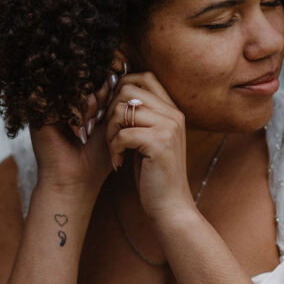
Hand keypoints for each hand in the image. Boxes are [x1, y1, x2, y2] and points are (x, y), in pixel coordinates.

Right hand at [30, 69, 119, 193]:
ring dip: (89, 104)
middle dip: (100, 94)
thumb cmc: (96, 158)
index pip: (92, 75)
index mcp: (74, 99)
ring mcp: (47, 104)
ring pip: (74, 85)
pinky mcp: (38, 113)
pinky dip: (76, 112)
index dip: (107, 85)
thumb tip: (116, 71)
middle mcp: (59, 98)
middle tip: (102, 117)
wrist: (78, 182)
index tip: (113, 107)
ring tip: (91, 126)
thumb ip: (112, 98)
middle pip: (83, 76)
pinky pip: (62, 98)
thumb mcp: (109, 122)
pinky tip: (79, 130)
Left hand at [105, 71, 194, 220]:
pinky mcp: (159, 144)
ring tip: (115, 150)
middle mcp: (173, 114)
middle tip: (110, 135)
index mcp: (172, 110)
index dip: (120, 88)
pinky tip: (118, 163)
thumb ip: (139, 116)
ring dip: (110, 131)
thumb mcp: (148, 139)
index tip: (112, 114)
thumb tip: (114, 93)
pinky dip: (114, 149)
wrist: (170, 206)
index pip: (143, 77)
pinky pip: (123, 134)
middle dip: (110, 110)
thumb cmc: (154, 174)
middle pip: (128, 89)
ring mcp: (168, 127)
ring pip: (122, 110)